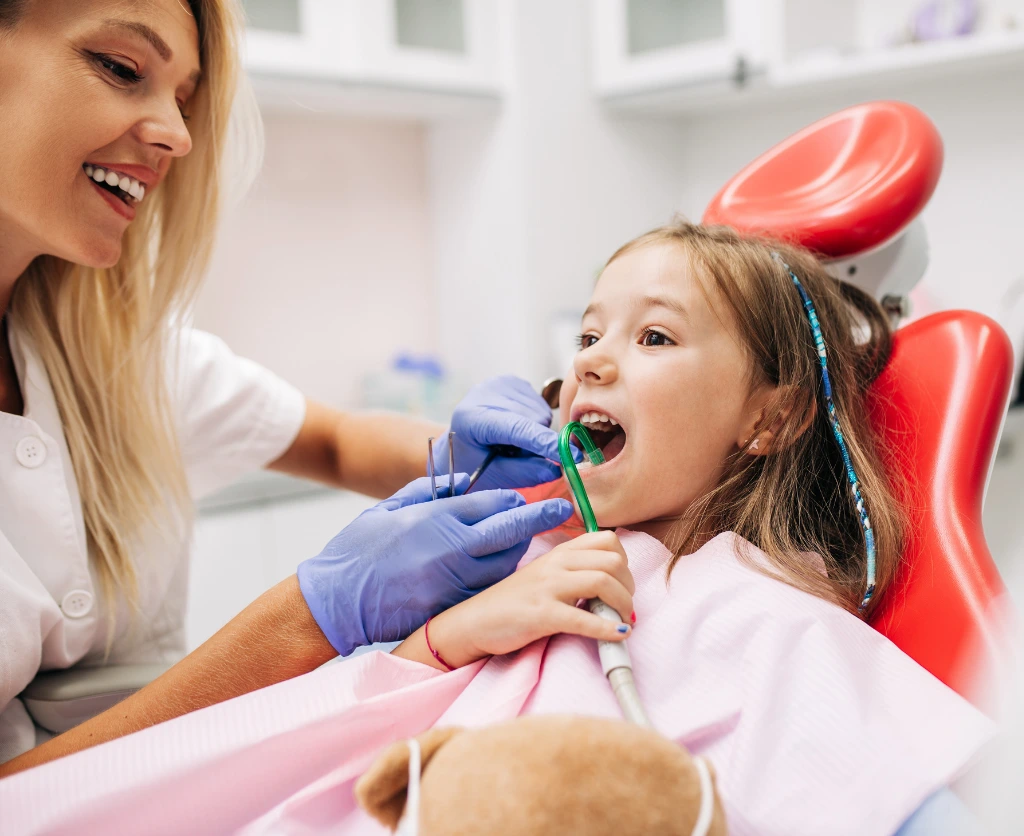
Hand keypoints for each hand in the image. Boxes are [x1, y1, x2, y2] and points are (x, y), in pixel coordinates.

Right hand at [297, 474, 572, 655]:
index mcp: (433, 518)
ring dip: (517, 552)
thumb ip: (427, 493)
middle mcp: (447, 550)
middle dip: (536, 521)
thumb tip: (461, 482)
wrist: (333, 601)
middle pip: (507, 533)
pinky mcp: (447, 608)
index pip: (489, 504)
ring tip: (525, 542)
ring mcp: (449, 582)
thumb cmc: (356, 550)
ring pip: (502, 565)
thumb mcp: (388, 509)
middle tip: (559, 511)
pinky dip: (496, 579)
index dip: (514, 500)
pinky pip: (485, 590)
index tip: (530, 497)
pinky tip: (501, 572)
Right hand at [427, 531, 634, 667]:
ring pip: (603, 583)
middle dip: (628, 587)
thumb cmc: (513, 602)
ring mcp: (548, 588)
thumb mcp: (545, 575)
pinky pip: (584, 619)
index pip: (608, 540)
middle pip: (613, 562)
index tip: (622, 583)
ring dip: (623, 605)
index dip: (625, 561)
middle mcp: (556, 564)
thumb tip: (612, 584)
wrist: (474, 622)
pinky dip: (608, 628)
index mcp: (560, 553)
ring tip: (622, 621)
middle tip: (624, 607)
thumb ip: (573, 572)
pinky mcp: (542, 615)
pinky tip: (619, 635)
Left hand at [435, 376, 562, 490]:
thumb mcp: (494, 476)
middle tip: (516, 455)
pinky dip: (534, 422)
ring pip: (541, 413)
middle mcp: (484, 393)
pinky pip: (540, 406)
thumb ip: (524, 473)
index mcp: (472, 418)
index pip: (517, 428)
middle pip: (533, 420)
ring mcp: (499, 383)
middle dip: (536, 443)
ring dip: (535, 433)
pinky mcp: (511, 381)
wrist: (459, 441)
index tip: (571, 456)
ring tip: (512, 441)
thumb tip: (557, 469)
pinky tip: (515, 426)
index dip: (545, 443)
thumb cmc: (473, 463)